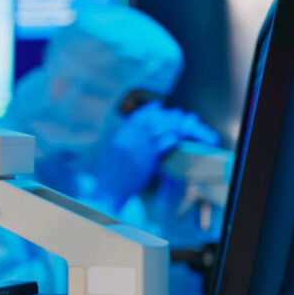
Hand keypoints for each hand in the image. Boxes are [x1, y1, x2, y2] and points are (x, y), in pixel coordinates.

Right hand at [92, 102, 218, 210]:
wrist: (109, 189)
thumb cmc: (109, 173)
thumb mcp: (111, 151)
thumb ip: (122, 139)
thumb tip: (127, 130)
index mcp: (121, 134)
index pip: (137, 116)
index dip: (149, 109)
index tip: (158, 105)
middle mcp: (130, 136)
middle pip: (153, 119)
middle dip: (166, 115)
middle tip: (177, 114)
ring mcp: (139, 145)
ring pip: (162, 127)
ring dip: (174, 124)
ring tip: (183, 125)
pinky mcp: (149, 156)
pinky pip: (165, 142)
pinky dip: (173, 139)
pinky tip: (177, 140)